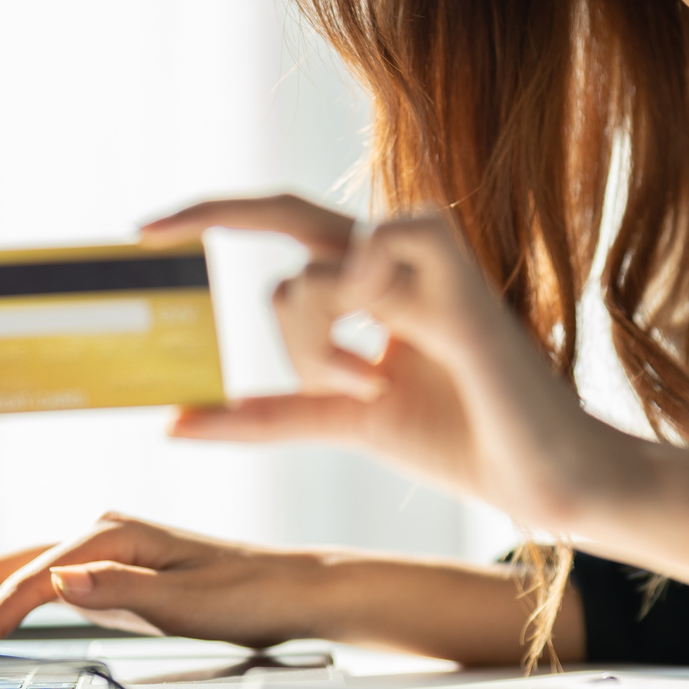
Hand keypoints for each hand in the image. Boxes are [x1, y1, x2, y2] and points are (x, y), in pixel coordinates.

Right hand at [0, 512, 328, 647]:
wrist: (292, 588)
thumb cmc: (250, 593)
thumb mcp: (186, 601)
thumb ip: (118, 590)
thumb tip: (54, 578)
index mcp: (113, 533)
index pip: (30, 576)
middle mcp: (102, 532)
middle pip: (7, 561)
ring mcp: (105, 549)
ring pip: (19, 568)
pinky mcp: (111, 570)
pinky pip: (41, 581)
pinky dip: (4, 600)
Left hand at [143, 195, 632, 533]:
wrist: (547, 478)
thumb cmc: (464, 440)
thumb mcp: (345, 419)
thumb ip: (267, 415)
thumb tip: (177, 420)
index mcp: (378, 276)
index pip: (289, 225)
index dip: (219, 214)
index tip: (148, 231)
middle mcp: (399, 251)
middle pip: (287, 210)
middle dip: (212, 211)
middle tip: (141, 229)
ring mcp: (428, 256)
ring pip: (306, 277)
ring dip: (309, 351)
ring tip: (363, 391)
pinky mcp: (453, 272)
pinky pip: (353, 273)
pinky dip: (345, 336)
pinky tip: (380, 376)